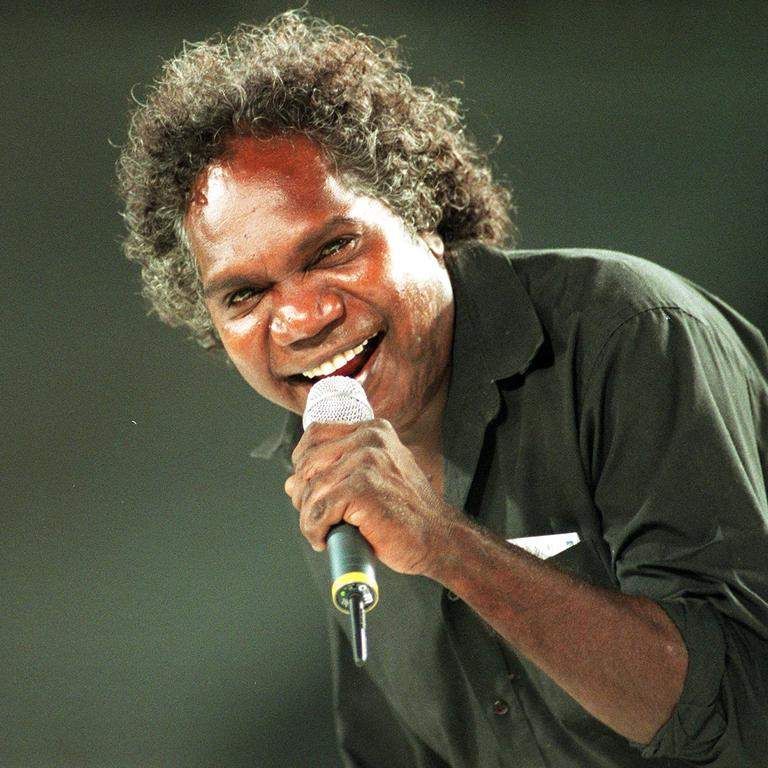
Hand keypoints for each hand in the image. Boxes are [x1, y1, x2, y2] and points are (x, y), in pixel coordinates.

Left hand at [284, 419, 462, 575]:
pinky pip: (319, 510)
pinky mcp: (362, 489)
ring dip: (308, 517)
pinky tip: (324, 538)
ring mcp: (367, 462)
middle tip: (314, 516)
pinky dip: (314, 529)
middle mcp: (370, 439)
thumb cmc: (408, 512)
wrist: (438, 537)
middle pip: (308, 462)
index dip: (303, 462)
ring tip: (321, 531)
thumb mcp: (374, 480)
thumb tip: (292, 483)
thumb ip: (337, 473)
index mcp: (374, 430)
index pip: (316, 434)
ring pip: (311, 489)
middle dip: (303, 493)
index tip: (306, 486)